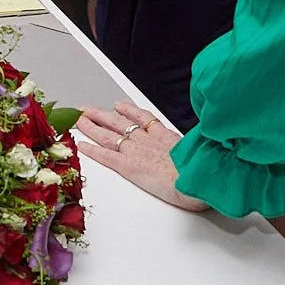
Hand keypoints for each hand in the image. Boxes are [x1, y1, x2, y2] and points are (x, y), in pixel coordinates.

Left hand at [75, 102, 208, 211]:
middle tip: (88, 110)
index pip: (143, 119)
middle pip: (120, 123)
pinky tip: (82, 144)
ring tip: (80, 120)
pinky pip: (105, 155)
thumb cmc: (204, 171)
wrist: (199, 178)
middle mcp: (147, 140)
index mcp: (166, 137)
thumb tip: (198, 154)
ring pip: (107, 135)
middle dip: (102, 115)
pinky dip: (91, 149)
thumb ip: (193, 150)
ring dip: (91, 126)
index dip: (129, 111)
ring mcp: (136, 151)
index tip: (119, 106)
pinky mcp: (128, 166)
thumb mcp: (202, 153)